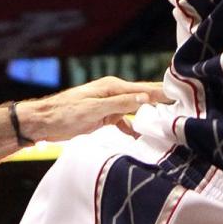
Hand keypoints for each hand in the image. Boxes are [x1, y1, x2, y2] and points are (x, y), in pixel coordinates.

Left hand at [16, 77, 171, 141]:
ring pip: (133, 110)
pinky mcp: (102, 116)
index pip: (142, 89)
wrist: (44, 122)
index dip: (160, 92)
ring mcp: (108, 105)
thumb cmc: (67, 113)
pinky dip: (131, 127)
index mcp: (112, 87)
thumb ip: (120, 104)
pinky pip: (122, 121)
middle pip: (141, 97)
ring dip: (146, 116)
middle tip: (178, 108)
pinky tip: (138, 137)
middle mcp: (113, 93)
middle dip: (158, 102)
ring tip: (164, 123)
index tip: (178, 96)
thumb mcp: (95, 109)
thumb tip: (145, 97)